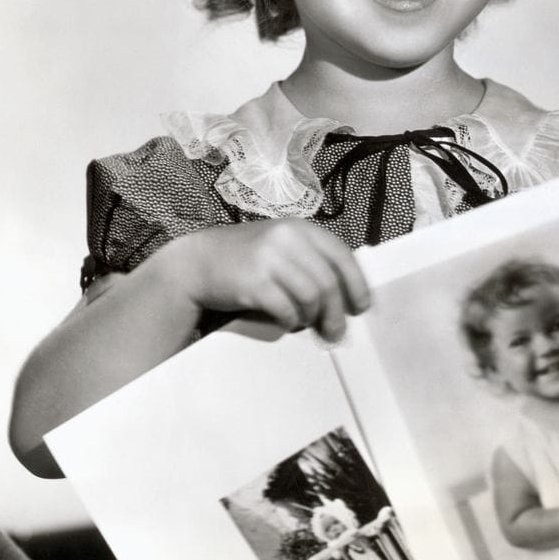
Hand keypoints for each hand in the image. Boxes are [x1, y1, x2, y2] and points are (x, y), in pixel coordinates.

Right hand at [172, 219, 369, 340]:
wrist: (196, 262)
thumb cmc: (245, 258)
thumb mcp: (280, 245)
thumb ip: (309, 258)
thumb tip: (346, 292)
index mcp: (299, 227)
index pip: (341, 254)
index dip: (356, 283)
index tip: (362, 306)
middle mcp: (286, 238)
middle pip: (328, 281)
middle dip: (336, 311)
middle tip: (337, 332)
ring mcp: (268, 259)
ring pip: (310, 296)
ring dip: (313, 316)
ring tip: (308, 324)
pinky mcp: (253, 282)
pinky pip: (286, 309)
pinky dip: (291, 321)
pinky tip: (287, 322)